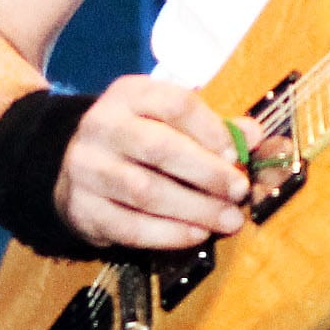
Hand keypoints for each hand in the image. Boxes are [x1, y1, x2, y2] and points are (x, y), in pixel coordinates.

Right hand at [57, 74, 249, 250]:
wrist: (75, 165)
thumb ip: (212, 127)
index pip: (175, 104)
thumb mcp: (168, 120)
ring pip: (144, 191)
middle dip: (206, 172)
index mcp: (129, 94)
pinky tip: (196, 234)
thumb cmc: (138, 140)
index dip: (212, 130)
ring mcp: (86, 167)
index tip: (237, 155)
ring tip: (227, 220)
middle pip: (158, 147)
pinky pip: (129, 226)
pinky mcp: (81, 207)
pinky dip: (168, 234)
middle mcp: (102, 126)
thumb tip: (254, 135)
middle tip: (238, 191)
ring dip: (194, 209)